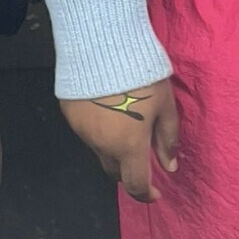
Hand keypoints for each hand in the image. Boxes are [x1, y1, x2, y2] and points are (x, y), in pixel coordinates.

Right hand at [60, 79, 178, 202]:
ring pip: (99, 150)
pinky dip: (96, 128)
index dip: (147, 194)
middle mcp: (102, 144)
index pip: (136, 185)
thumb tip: (169, 166)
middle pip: (114, 171)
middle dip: (128, 168)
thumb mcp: (164, 104)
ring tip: (120, 120)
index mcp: (129, 146)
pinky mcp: (69, 113)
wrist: (102, 44)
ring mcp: (82, 130)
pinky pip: (85, 131)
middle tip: (138, 150)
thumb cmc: (140, 74)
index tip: (155, 190)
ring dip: (111, 146)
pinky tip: (103, 106)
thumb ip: (167, 139)